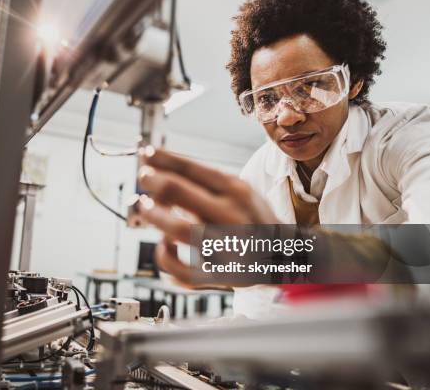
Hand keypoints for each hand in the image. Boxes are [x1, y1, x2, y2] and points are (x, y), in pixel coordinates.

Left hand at [135, 148, 278, 285]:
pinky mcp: (221, 275)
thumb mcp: (241, 191)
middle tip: (143, 177)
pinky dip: (166, 258)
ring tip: (145, 206)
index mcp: (237, 191)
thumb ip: (206, 183)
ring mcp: (227, 246)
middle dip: (152, 181)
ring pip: (178, 229)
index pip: (191, 168)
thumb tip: (163, 171)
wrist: (286, 256)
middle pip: (178, 191)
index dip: (162, 159)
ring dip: (154, 215)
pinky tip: (164, 245)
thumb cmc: (253, 220)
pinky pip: (183, 271)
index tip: (146, 154)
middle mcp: (232, 215)